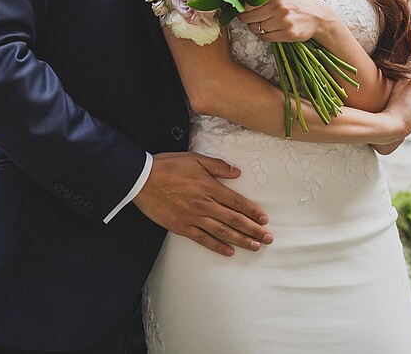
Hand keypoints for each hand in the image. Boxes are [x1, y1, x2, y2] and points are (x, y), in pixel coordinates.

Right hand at [133, 152, 273, 256]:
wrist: (142, 179)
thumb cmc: (168, 166)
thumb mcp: (194, 158)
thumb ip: (217, 166)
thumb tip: (237, 173)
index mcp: (209, 187)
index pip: (236, 201)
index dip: (252, 211)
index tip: (264, 219)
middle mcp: (204, 205)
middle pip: (234, 219)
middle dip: (253, 230)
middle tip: (267, 238)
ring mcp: (193, 217)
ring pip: (222, 231)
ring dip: (240, 240)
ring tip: (255, 246)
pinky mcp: (182, 227)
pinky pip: (203, 239)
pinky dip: (217, 246)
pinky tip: (229, 251)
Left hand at [239, 0, 337, 44]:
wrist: (319, 16)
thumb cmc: (299, 4)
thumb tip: (245, 0)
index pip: (250, 4)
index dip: (244, 10)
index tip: (244, 12)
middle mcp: (279, 7)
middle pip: (251, 18)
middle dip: (247, 21)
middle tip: (247, 21)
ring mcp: (284, 22)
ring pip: (258, 29)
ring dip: (255, 29)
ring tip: (259, 26)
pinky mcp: (288, 34)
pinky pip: (267, 37)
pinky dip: (264, 36)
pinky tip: (267, 32)